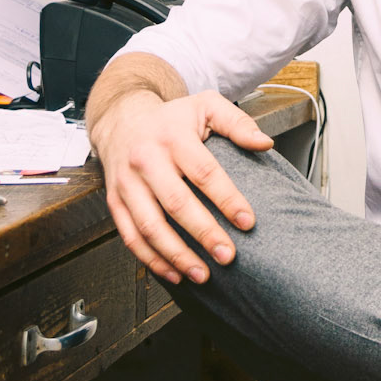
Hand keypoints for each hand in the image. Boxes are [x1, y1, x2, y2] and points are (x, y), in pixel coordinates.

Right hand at [92, 90, 272, 286]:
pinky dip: (151, 258)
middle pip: (176, 203)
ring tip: (203, 274)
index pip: (203, 172)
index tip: (248, 222)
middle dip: (203, 233)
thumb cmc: (171, 118)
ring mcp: (127, 183)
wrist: (121, 120)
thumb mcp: (206, 106)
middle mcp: (146, 160)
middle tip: (227, 256)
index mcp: (173, 137)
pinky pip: (130, 236)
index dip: (227, 199)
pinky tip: (173, 273)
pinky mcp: (115, 201)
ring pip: (149, 225)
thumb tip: (265, 143)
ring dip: (176, 254)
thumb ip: (238, 123)